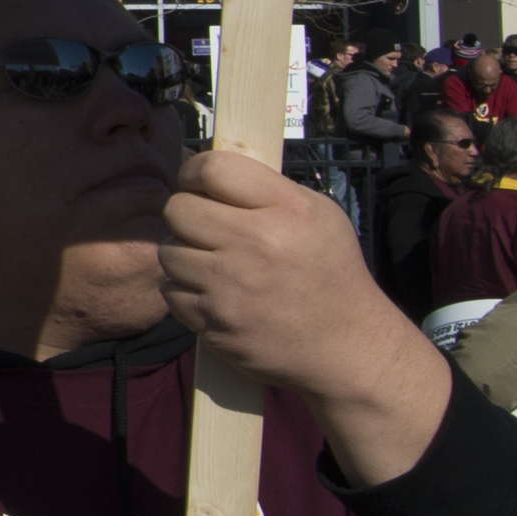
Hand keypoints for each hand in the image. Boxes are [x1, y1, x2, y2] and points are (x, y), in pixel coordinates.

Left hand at [154, 146, 454, 479]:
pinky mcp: (215, 324)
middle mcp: (256, 244)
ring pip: (169, 252)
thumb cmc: (333, 273)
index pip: (213, 168)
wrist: (347, 347)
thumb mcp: (320, 215)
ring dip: (184, 255)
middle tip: (204, 227)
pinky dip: (186, 292)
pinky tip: (214, 293)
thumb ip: (268, 189)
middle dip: (186, 214)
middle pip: (177, 209)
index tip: (200, 183)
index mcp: (287, 210)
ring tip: (212, 263)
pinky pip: (172, 293)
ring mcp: (231, 287)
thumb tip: (208, 170)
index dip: (195, 171)